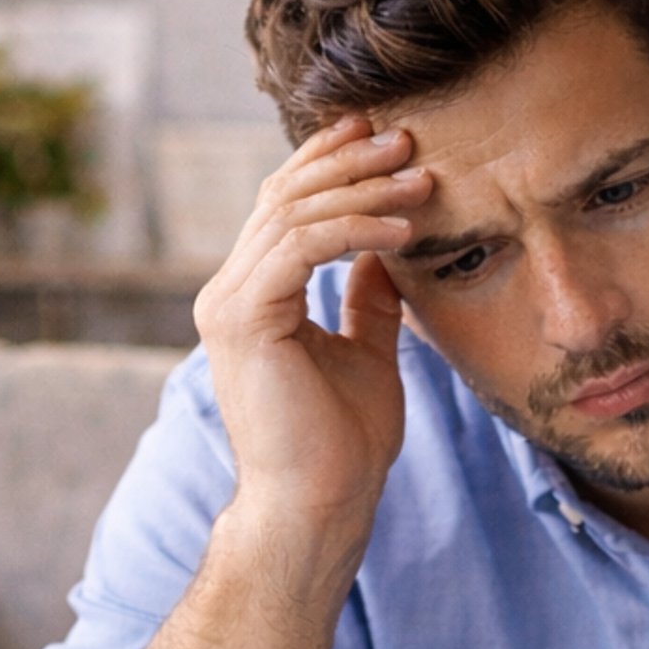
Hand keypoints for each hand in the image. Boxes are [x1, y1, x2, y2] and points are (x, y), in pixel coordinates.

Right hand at [194, 114, 424, 533]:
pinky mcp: (244, 318)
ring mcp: (228, 303)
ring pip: (293, 213)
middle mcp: (227, 292)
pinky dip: (355, 230)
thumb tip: (385, 252)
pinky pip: (303, 247)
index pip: (285, 208)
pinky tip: (402, 232)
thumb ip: (367, 301)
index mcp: (252, 297)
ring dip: (362, 190)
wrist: (319, 507)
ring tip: (421, 181)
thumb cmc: (342, 448)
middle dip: (349, 163)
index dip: (331, 166)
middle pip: (285, 197)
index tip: (384, 141)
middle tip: (407, 140)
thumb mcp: (366, 355)